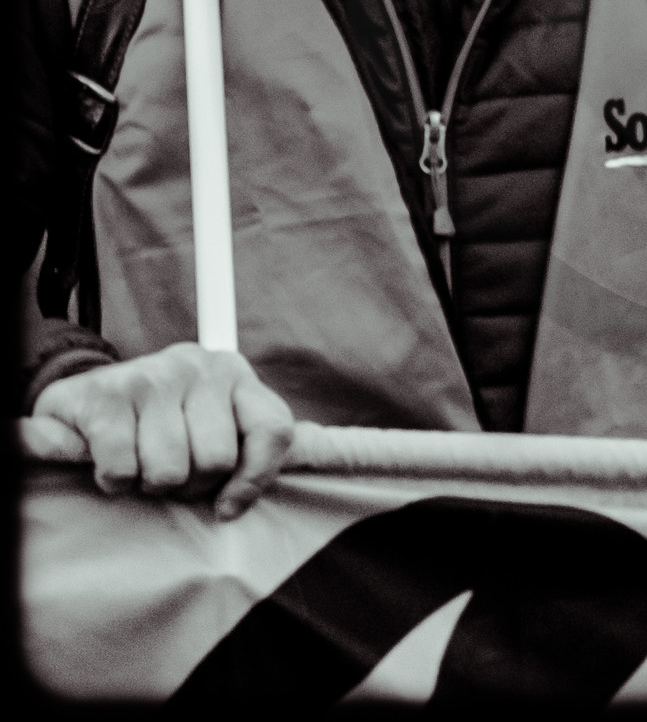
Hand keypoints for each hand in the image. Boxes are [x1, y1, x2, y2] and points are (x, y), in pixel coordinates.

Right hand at [30, 342, 294, 520]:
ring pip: (169, 471)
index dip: (254, 479)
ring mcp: (152, 375)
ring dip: (147, 483)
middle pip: (216, 460)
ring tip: (138, 461)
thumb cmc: (164, 423)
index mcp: (235, 375)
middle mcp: (199, 366)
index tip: (226, 507)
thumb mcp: (220, 424)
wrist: (83, 399)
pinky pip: (122, 470)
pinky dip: (113, 480)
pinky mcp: (105, 395)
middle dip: (188, 484)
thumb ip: (267, 441)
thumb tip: (337, 449)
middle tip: (167, 470)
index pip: (273, 430)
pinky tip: (108, 457)